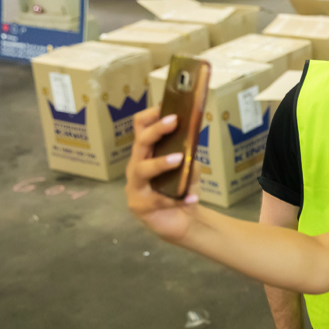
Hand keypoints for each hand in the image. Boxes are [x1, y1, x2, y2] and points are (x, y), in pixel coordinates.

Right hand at [125, 106, 198, 243]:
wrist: (182, 220)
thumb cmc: (181, 189)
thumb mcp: (190, 169)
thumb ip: (189, 155)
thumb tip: (192, 141)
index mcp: (146, 153)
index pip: (140, 129)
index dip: (150, 116)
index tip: (166, 108)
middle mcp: (136, 166)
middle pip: (140, 144)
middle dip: (156, 131)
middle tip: (174, 121)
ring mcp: (135, 187)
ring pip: (141, 170)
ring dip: (160, 163)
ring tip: (179, 159)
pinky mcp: (139, 206)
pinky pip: (157, 199)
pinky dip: (178, 198)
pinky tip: (193, 197)